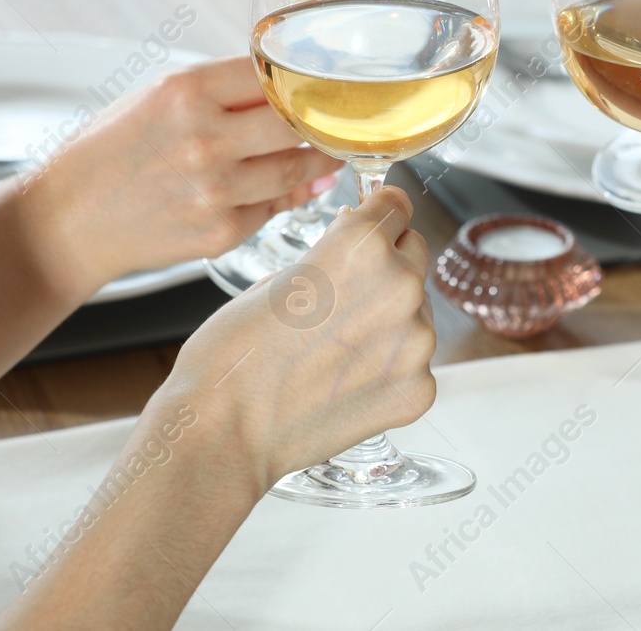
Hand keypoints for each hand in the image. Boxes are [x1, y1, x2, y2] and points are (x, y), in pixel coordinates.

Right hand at [18, 57, 341, 295]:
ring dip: (318, 160)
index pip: (273, 74)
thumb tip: (288, 92)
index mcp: (186, 92)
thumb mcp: (157, 99)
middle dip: (322, 120)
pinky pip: (272, 207)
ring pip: (296, 169)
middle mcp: (204, 139)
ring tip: (327, 151)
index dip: (303, 79)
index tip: (323, 83)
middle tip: (341, 118)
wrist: (68, 221)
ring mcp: (215, 190)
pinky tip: (288, 186)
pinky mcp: (220, 232)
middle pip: (297, 122)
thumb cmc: (111, 153)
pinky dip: (284, 196)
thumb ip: (223, 92)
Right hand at [158, 186, 435, 488]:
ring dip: (389, 320)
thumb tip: (355, 248)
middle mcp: (399, 287)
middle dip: (386, 265)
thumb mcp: (276, 276)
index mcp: (361, 246)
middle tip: (343, 297)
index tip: (375, 226)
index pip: (396, 205)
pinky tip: (345, 380)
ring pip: (417, 310)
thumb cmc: (231, 357)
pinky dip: (389, 367)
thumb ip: (330, 256)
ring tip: (335, 347)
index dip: (378, 216)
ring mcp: (415, 343)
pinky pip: (414, 361)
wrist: (222, 434)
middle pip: (414, 253)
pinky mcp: (418, 388)